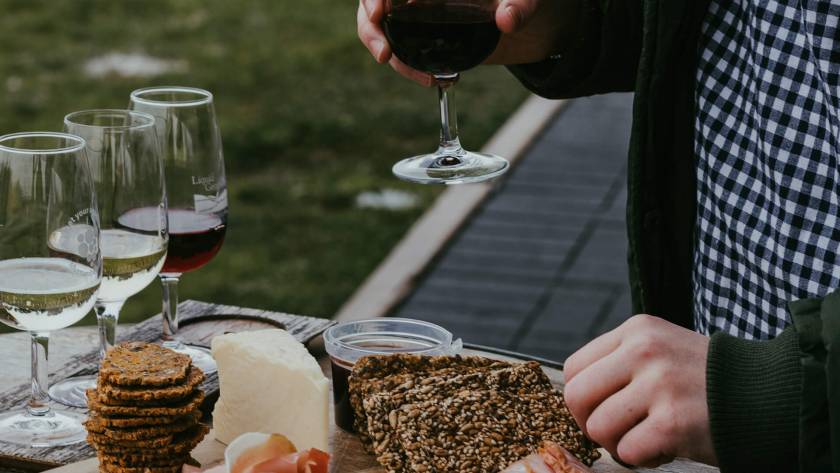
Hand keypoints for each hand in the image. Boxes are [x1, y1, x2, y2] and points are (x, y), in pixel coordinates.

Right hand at [356, 0, 579, 85]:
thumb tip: (506, 19)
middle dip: (370, 26)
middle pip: (373, 1)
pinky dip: (405, 66)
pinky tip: (430, 79)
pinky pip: (399, 48)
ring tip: (411, 72)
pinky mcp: (422, 36)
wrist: (530, 22)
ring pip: (379, 25)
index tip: (384, 10)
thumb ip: (519, 6)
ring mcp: (416, 12)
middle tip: (383, 53)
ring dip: (384, 49)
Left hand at [563, 315, 716, 466]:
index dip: (582, 399)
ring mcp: (659, 384)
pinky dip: (643, 459)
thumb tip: (577, 395)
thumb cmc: (706, 380)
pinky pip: (627, 452)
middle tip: (617, 432)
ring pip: (598, 427)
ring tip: (646, 438)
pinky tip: (667, 446)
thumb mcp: (662, 348)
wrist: (769, 396)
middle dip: (590, 424)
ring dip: (618, 444)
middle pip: (577, 397)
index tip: (600, 410)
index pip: (574, 368)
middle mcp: (644, 350)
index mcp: (637, 331)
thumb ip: (621, 362)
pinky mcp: (673, 421)